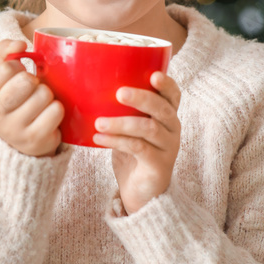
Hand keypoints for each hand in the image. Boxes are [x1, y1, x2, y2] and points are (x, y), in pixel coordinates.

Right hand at [0, 39, 64, 157]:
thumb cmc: (14, 98)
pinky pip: (56, 110)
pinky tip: (46, 116)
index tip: (16, 77)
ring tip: (39, 104)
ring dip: (47, 95)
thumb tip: (19, 45)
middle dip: (34, 81)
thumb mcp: (4, 75)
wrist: (22, 139)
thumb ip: (6, 51)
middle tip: (30, 91)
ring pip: (44, 94)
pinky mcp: (35, 141)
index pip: (7, 68)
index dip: (18, 68)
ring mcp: (15, 131)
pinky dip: (56, 109)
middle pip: (26, 81)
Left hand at [92, 71, 180, 214]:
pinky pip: (139, 148)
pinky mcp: (159, 165)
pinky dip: (117, 141)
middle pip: (163, 109)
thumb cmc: (132, 151)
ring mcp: (168, 148)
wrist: (139, 189)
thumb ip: (123, 108)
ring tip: (99, 122)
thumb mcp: (130, 126)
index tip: (154, 74)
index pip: (174, 95)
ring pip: (149, 128)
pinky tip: (99, 137)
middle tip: (119, 93)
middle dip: (142, 98)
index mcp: (167, 115)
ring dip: (122, 123)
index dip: (167, 84)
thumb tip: (89, 85)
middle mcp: (172, 129)